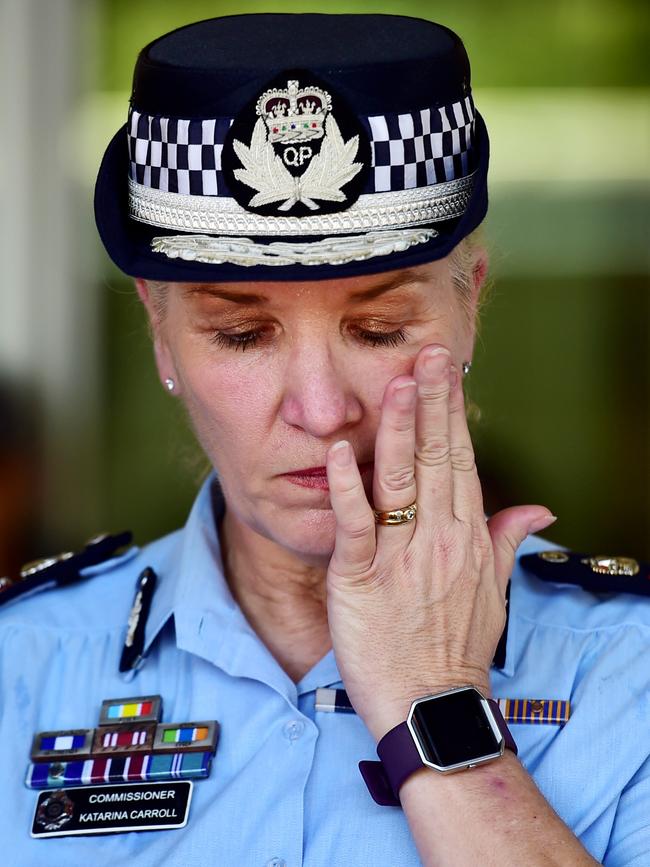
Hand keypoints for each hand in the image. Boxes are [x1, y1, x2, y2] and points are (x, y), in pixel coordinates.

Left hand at [325, 344, 555, 741]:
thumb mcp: (493, 589)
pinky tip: (338, 453)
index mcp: (466, 536)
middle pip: (434, 459)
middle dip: (430, 403)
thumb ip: (507, 538)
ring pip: (398, 482)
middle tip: (428, 353)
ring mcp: (399, 558)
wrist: (431, 704)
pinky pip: (354, 528)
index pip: (460, 461)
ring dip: (396, 430)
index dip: (451, 414)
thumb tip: (537, 507)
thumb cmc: (457, 645)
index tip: (447, 372)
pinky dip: (346, 490)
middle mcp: (438, 538)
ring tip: (395, 383)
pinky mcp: (360, 580)